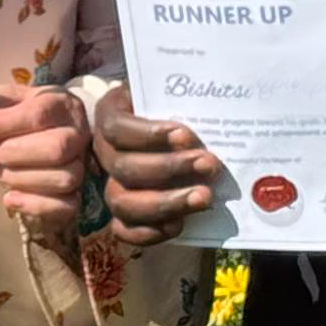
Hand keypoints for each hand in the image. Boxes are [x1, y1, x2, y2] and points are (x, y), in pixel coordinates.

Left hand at [0, 84, 90, 241]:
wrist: (54, 130)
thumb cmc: (24, 114)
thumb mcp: (8, 98)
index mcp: (60, 105)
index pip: (36, 115)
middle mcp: (78, 134)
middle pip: (55, 149)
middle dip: (10, 153)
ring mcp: (83, 165)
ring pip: (62, 179)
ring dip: (19, 178)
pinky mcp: (78, 194)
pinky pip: (67, 206)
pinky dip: (34, 205)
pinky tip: (9, 198)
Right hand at [91, 86, 226, 244]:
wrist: (184, 132)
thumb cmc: (182, 106)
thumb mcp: (179, 94)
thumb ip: (188, 99)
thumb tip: (221, 104)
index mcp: (111, 115)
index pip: (116, 127)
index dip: (149, 135)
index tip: (186, 135)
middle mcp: (105, 151)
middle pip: (122, 167)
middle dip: (168, 168)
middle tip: (209, 164)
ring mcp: (112, 184)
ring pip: (121, 202)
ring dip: (165, 203)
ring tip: (205, 197)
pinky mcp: (124, 214)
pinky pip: (124, 230)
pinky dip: (150, 232)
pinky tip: (180, 224)